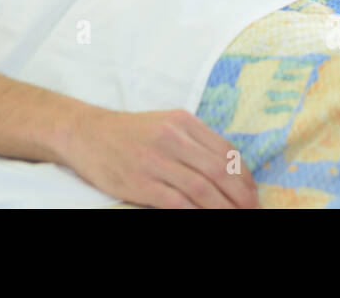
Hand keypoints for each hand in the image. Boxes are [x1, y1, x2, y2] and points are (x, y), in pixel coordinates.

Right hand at [58, 108, 259, 208]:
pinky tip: (206, 218)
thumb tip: (228, 170)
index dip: (245, 177)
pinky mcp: (141, 182)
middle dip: (242, 197)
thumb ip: (194, 141)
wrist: (85, 133)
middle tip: (253, 211)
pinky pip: (178, 203)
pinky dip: (197, 214)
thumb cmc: (128, 132)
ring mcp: (156, 160)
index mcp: (183, 121)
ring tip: (236, 218)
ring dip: (225, 209)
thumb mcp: (165, 123)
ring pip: (203, 190)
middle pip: (220, 172)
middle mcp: (173, 137)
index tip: (253, 193)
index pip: (226, 151)